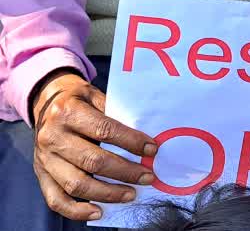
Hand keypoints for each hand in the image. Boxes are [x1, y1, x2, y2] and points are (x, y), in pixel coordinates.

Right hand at [31, 71, 157, 220]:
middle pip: (92, 161)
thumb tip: (145, 138)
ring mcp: (44, 158)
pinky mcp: (40, 174)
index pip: (104, 131)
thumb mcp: (95, 95)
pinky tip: (98, 211)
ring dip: (107, 193)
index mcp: (68, 112)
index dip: (131, 142)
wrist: (45, 102)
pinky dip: (77, 210)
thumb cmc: (77, 99)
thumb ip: (115, 113)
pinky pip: (56, 199)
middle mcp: (52, 137)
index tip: (152, 150)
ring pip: (76, 184)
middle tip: (148, 177)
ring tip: (131, 194)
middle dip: (125, 172)